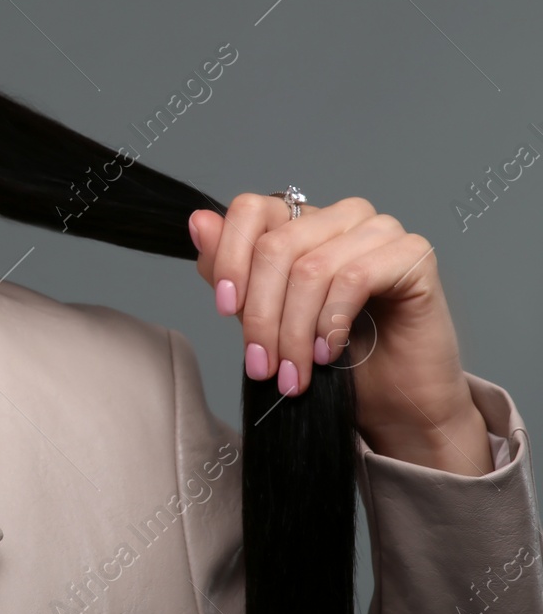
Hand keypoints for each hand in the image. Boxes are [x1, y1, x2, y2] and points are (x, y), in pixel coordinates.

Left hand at [188, 193, 492, 475]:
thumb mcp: (265, 315)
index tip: (224, 309)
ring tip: (294, 371)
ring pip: (311, 267)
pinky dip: (332, 321)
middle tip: (261, 364)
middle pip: (276, 246)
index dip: (229, 258)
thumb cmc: (331, 358)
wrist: (392, 403)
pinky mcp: (414, 255)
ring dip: (294, 330)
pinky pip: (355, 277)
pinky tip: (328, 350)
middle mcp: (341, 216)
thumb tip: (199, 221)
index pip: (251, 210)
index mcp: (303, 221)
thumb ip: (230, 269)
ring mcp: (381, 230)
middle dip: (261, 315)